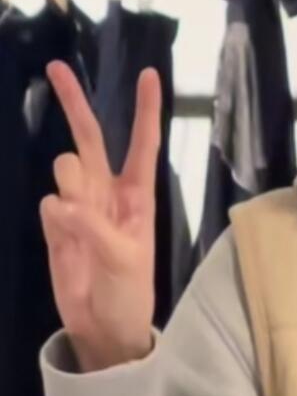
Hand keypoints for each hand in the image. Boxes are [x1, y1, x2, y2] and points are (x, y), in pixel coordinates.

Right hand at [40, 60, 160, 371]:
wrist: (103, 328)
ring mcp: (79, 206)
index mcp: (137, 197)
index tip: (149, 75)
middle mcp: (108, 193)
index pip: (142, 145)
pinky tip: (66, 245)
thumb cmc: (128, 293)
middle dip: (74, 102)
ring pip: (64, 169)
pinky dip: (54, 220)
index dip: (146, 111)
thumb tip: (59, 201)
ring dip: (69, 188)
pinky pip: (47, 204)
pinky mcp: (55, 224)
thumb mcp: (122, 260)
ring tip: (80, 227)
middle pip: (89, 137)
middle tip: (56, 67)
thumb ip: (92, 226)